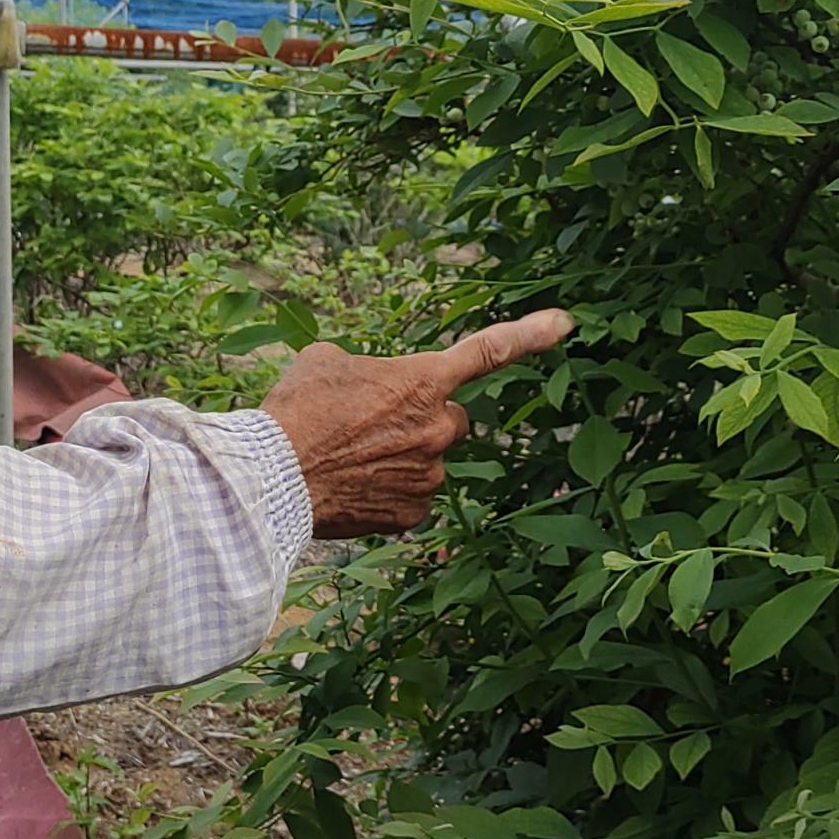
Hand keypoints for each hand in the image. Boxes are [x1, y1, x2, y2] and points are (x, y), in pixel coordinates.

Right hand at [260, 310, 573, 538]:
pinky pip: (409, 497)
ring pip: (426, 461)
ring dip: (399, 456)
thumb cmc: (296, 411)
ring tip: (347, 456)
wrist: (273, 478)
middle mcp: (438, 429)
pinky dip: (386, 492)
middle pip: (450, 419)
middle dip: (423, 420)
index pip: (488, 350)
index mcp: (423, 380)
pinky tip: (351, 486)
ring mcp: (428, 476)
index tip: (565, 323)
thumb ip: (362, 366)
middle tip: (373, 423)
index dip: (530, 334)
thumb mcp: (325, 361)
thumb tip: (363, 384)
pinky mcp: (412, 514)